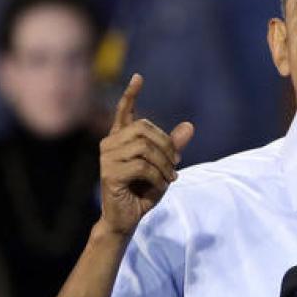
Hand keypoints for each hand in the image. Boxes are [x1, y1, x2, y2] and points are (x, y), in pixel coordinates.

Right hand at [98, 74, 193, 236]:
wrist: (127, 218)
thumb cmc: (143, 191)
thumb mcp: (164, 166)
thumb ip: (173, 147)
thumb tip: (190, 126)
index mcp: (121, 139)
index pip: (124, 111)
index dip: (131, 94)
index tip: (139, 77)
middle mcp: (110, 144)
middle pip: (144, 128)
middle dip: (166, 145)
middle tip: (176, 164)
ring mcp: (107, 159)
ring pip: (145, 148)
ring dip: (164, 164)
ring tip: (170, 178)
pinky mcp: (110, 174)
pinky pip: (142, 167)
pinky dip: (158, 177)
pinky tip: (161, 186)